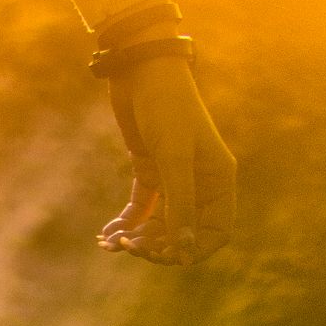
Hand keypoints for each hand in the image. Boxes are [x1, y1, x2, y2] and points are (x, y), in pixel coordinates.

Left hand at [99, 54, 237, 264]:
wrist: (139, 69)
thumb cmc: (165, 107)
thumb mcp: (174, 157)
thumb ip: (181, 204)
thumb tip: (185, 250)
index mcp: (219, 180)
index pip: (216, 231)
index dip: (193, 249)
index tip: (166, 256)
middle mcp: (200, 182)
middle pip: (184, 230)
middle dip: (158, 244)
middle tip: (131, 247)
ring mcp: (174, 176)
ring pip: (160, 222)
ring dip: (138, 236)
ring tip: (113, 242)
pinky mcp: (150, 168)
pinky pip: (142, 206)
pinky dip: (127, 221)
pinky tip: (107, 233)